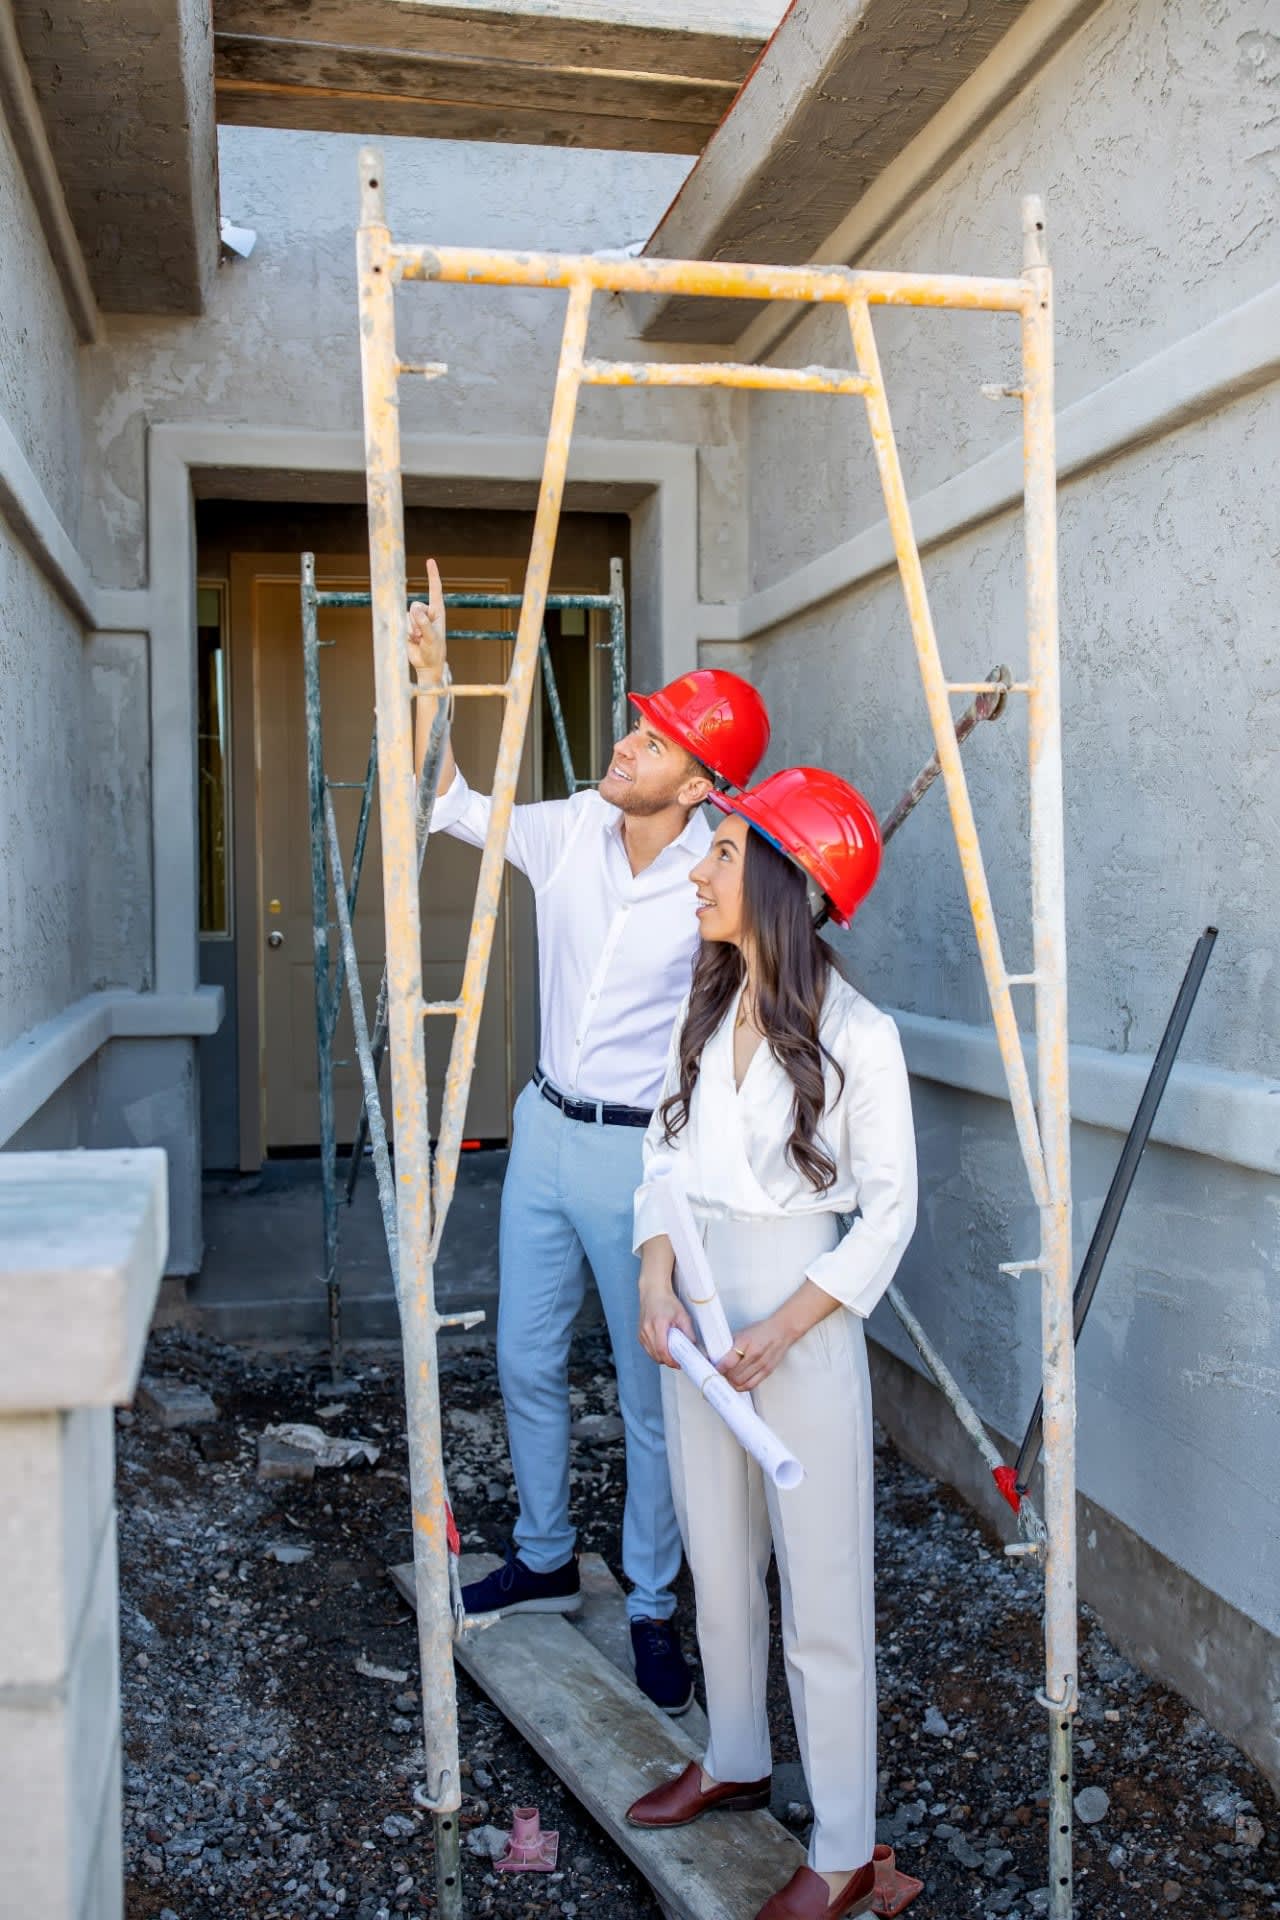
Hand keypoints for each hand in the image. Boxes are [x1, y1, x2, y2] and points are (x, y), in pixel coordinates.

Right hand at [406, 557, 446, 680]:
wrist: (427, 664)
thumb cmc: (434, 651)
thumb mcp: (431, 638)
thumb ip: (424, 624)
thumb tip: (415, 609)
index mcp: (438, 611)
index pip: (435, 589)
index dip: (432, 575)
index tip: (430, 561)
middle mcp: (427, 612)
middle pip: (415, 605)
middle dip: (415, 621)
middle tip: (421, 635)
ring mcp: (416, 618)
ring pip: (407, 614)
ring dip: (411, 629)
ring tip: (418, 639)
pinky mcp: (407, 625)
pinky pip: (401, 622)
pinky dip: (406, 632)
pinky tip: (413, 640)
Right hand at [638, 1282, 695, 1368]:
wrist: (653, 1292)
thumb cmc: (667, 1301)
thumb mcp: (682, 1315)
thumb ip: (689, 1332)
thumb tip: (693, 1346)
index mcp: (658, 1324)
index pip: (662, 1349)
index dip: (670, 1360)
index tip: (678, 1364)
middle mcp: (647, 1329)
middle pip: (656, 1355)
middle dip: (667, 1361)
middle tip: (678, 1361)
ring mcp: (642, 1332)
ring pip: (651, 1354)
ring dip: (661, 1358)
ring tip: (672, 1355)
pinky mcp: (640, 1334)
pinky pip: (648, 1349)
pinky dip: (656, 1353)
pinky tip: (663, 1349)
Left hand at [716, 1312, 796, 1391]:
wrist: (782, 1331)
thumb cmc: (761, 1331)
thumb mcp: (742, 1333)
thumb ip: (729, 1346)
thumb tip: (715, 1356)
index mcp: (746, 1342)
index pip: (728, 1362)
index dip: (718, 1368)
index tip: (712, 1369)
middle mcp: (755, 1354)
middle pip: (733, 1375)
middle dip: (723, 1377)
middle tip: (717, 1375)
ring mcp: (762, 1364)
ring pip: (740, 1382)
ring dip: (730, 1383)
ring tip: (726, 1379)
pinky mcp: (767, 1372)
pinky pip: (750, 1385)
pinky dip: (740, 1387)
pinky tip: (736, 1384)